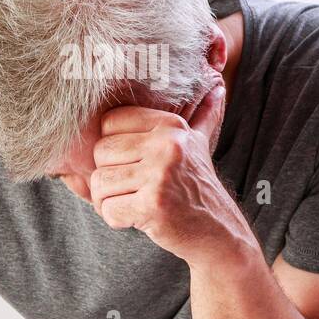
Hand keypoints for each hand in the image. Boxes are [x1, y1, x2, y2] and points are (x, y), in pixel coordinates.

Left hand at [89, 84, 255, 265]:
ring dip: (109, 200)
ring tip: (133, 203)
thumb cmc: (198, 188)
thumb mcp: (199, 145)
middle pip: (101, 152)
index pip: (110, 122)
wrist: (218, 232)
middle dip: (108, 176)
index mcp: (170, 125)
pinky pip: (108, 208)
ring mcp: (160, 174)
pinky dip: (116, 219)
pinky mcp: (153, 205)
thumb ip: (203, 115)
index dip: (112, 148)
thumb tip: (217, 85)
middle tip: (130, 189)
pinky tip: (137, 219)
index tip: (131, 164)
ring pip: (100, 182)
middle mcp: (167, 145)